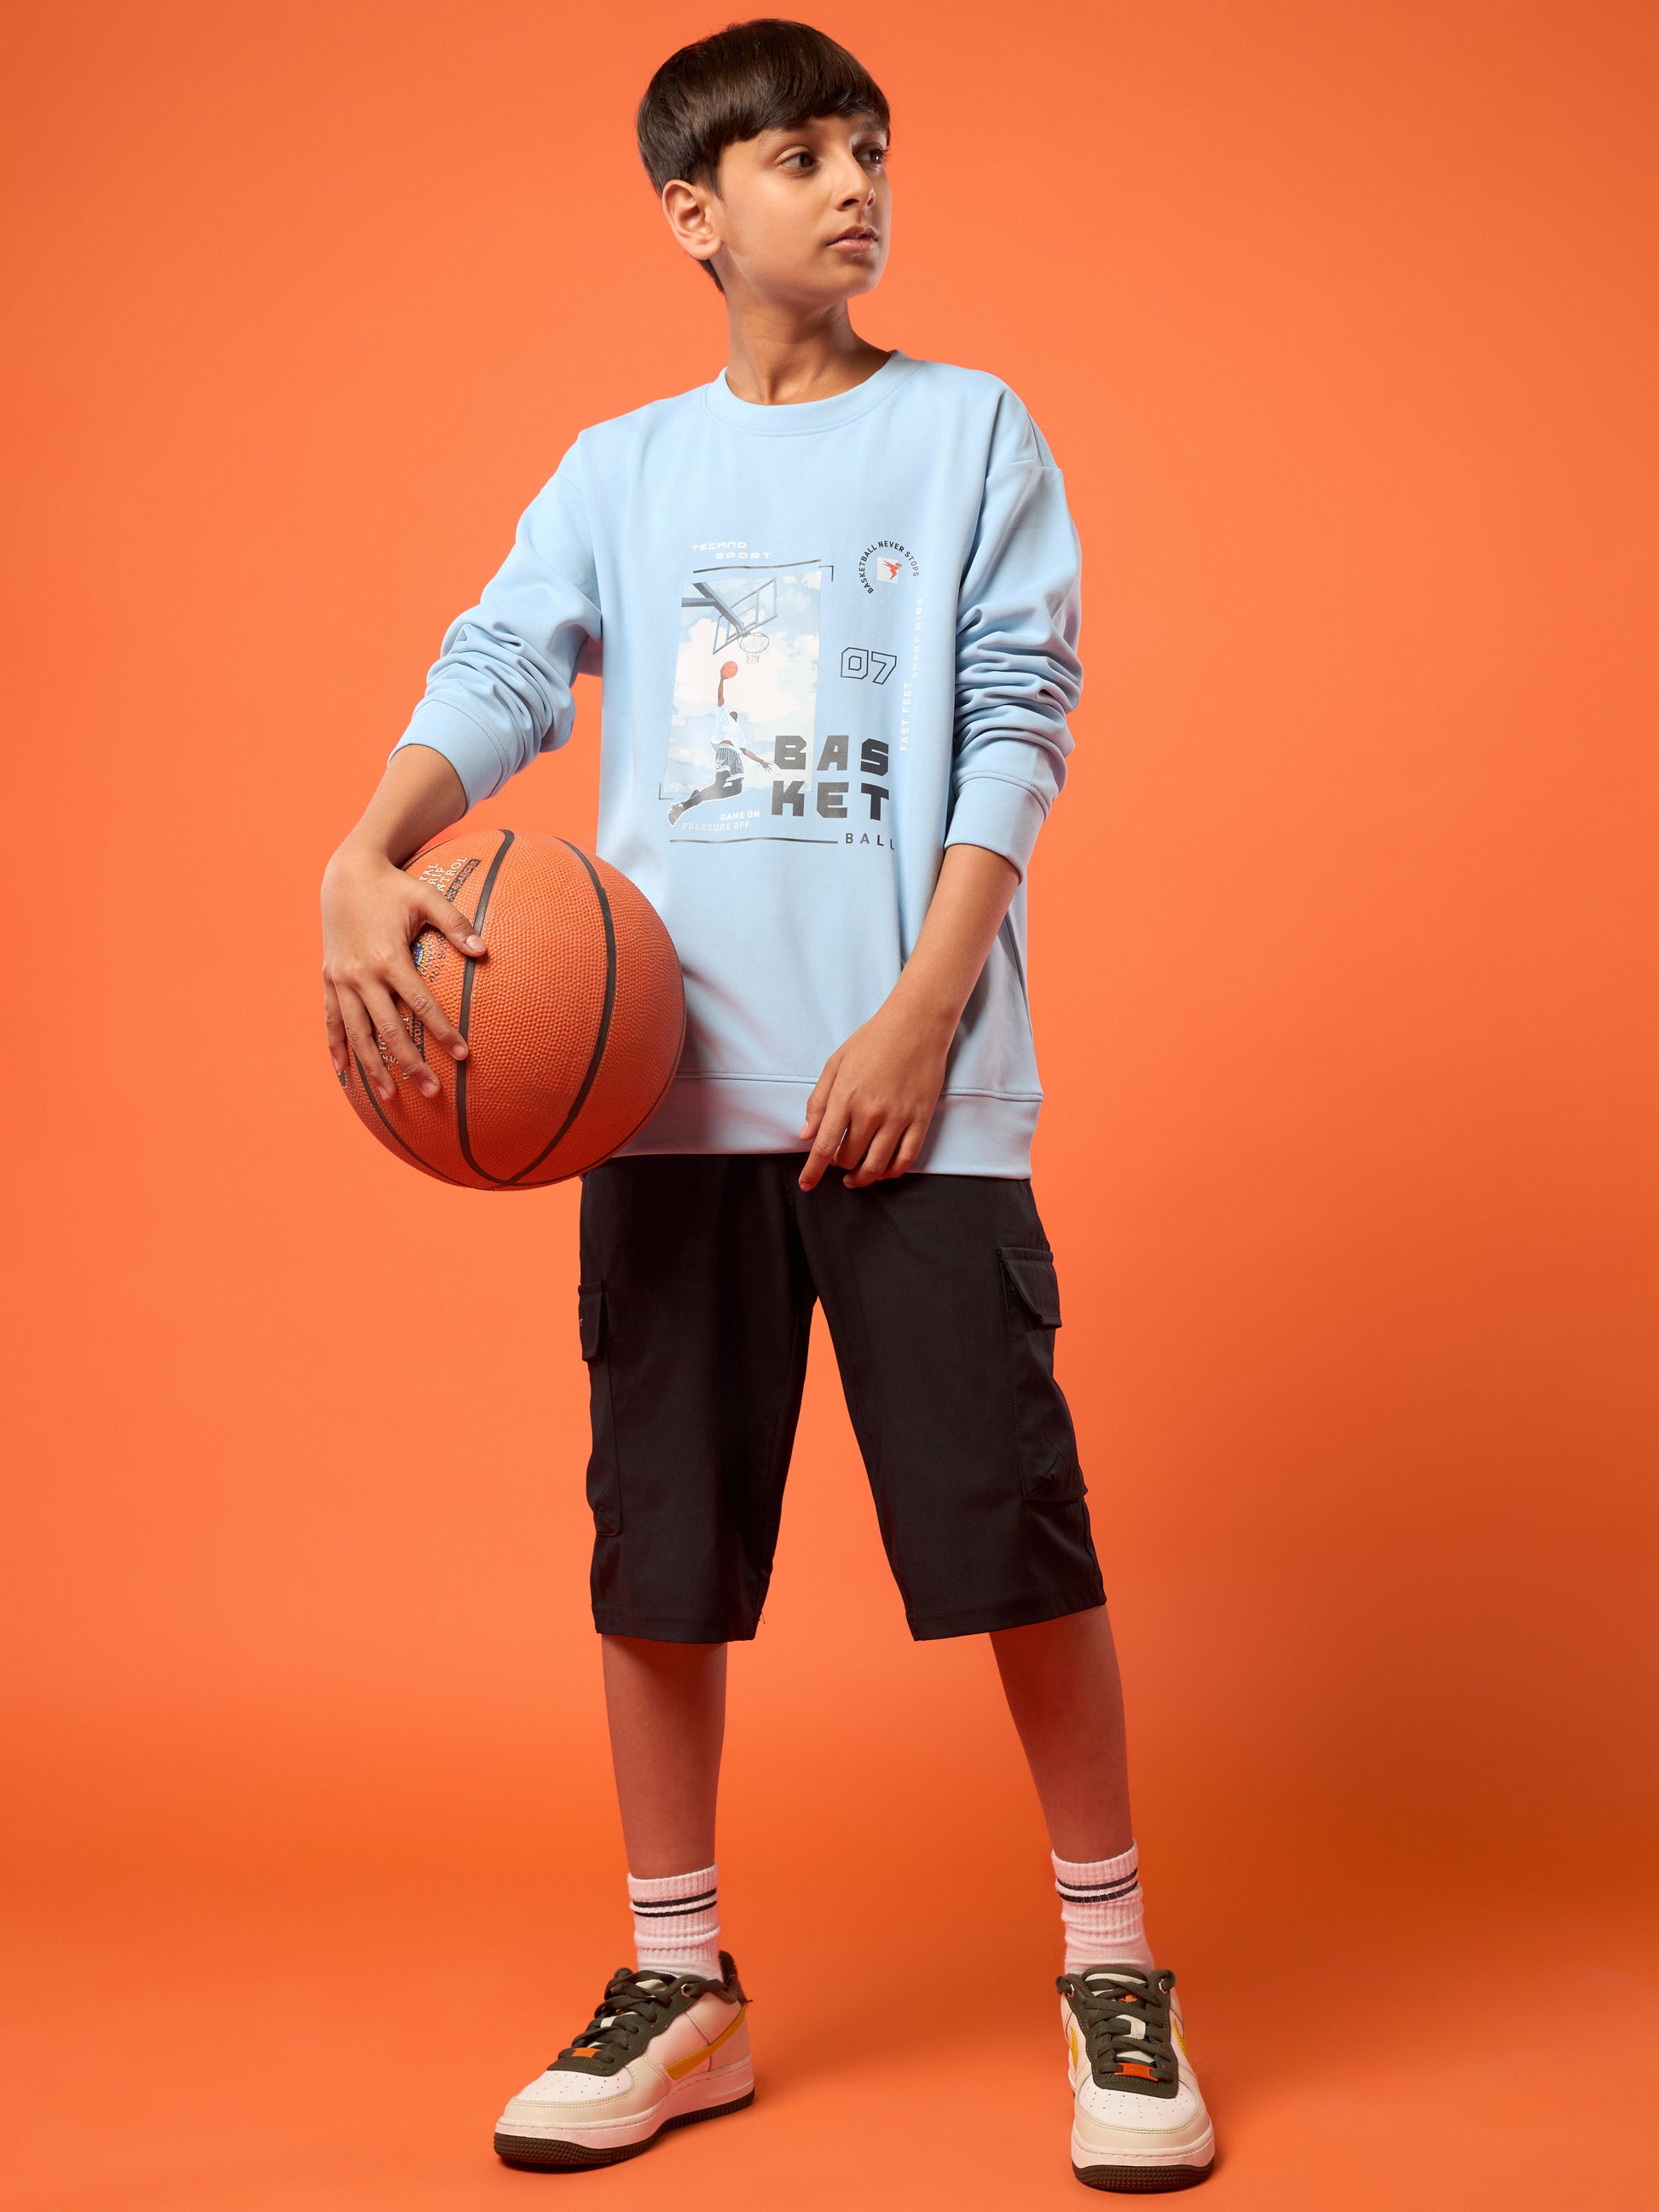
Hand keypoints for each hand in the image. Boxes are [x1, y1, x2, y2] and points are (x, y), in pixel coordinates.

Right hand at [321, 837, 485, 1102]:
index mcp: (388, 958)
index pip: (420, 1005)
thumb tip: (484, 950)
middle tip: (433, 1091)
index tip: (463, 1055)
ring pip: (358, 1034)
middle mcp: (360, 975)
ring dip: (374, 1067)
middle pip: (388, 1029)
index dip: (442, 1031)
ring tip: (391, 1097)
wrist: (345, 874)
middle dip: (411, 1063)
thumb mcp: (427, 898)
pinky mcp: (328, 980)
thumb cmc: (393, 886)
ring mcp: (341, 980)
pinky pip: (332, 1021)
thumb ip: (456, 924)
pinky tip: (345, 1073)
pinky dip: (336, 1047)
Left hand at [798, 999, 952, 1190]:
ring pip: (876, 1165)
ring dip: (863, 1177)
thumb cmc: (872, 1040)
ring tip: (856, 1178)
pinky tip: (883, 1171)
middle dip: (838, 1166)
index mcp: (845, 1097)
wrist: (916, 1024)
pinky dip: (892, 1172)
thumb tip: (806, 1135)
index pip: (823, 1147)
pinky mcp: (920, 1119)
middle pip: (849, 1158)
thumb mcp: (835, 1064)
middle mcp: (870, 1112)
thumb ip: (818, 1101)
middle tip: (837, 1161)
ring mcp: (898, 1118)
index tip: (806, 1184)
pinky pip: (906, 1159)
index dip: (812, 1171)